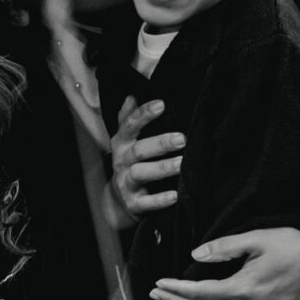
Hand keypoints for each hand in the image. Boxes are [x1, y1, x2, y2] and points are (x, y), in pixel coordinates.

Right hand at [110, 97, 184, 217]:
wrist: (118, 202)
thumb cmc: (130, 165)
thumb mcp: (126, 142)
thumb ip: (129, 119)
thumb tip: (132, 95)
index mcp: (122, 144)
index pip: (129, 125)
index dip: (144, 114)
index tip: (162, 104)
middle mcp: (122, 162)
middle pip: (139, 150)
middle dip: (160, 143)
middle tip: (182, 138)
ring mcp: (126, 183)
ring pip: (141, 173)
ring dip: (162, 168)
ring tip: (181, 164)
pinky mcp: (133, 204)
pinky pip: (146, 202)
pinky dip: (160, 200)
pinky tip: (175, 195)